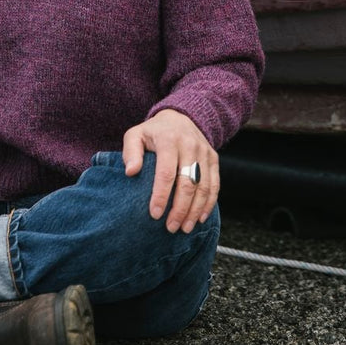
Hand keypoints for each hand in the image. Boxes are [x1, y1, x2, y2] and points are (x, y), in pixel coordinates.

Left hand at [122, 108, 218, 233]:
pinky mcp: (214, 159)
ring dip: (195, 210)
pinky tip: (200, 218)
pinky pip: (215, 184)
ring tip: (184, 228)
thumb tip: (131, 172)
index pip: (166, 173)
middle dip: (180, 209)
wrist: (180, 116)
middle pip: (187, 183)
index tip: (154, 214)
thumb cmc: (154, 132)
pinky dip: (209, 203)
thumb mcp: (135, 135)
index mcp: (169, 140)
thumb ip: (130, 152)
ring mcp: (204, 152)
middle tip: (171, 227)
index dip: (161, 195)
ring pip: (203, 187)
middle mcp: (190, 145)